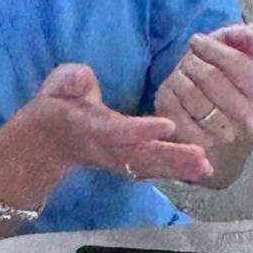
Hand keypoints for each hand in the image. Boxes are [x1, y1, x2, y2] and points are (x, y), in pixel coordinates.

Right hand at [17, 63, 213, 186]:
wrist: (46, 142)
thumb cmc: (56, 106)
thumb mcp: (57, 86)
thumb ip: (69, 81)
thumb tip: (81, 80)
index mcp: (91, 126)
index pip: (117, 131)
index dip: (140, 130)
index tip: (166, 126)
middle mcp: (106, 148)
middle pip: (140, 155)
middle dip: (170, 157)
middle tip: (200, 158)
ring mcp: (116, 158)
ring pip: (148, 166)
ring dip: (177, 168)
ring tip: (206, 167)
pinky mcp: (125, 162)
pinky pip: (151, 169)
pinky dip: (174, 172)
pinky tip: (199, 171)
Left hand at [155, 23, 252, 187]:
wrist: (223, 154)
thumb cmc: (231, 98)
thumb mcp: (243, 66)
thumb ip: (247, 40)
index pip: (236, 61)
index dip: (211, 46)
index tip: (197, 42)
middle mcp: (248, 120)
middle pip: (207, 74)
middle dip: (191, 61)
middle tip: (187, 61)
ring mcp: (221, 137)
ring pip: (186, 89)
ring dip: (177, 76)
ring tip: (181, 77)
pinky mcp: (193, 146)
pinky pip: (170, 108)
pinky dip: (167, 94)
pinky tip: (173, 95)